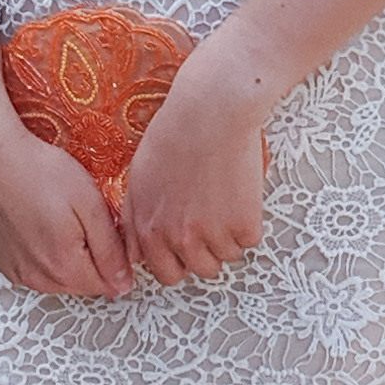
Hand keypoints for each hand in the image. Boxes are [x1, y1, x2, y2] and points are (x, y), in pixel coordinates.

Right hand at [0, 118, 135, 298]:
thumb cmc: (39, 172)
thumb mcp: (90, 205)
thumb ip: (111, 250)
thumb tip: (124, 283)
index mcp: (65, 267)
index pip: (108, 285)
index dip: (118, 259)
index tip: (111, 231)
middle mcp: (38, 278)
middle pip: (82, 285)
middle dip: (93, 261)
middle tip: (86, 220)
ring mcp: (15, 271)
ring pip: (57, 280)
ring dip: (67, 259)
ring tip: (61, 220)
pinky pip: (32, 270)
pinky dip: (41, 255)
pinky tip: (39, 226)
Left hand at [117, 67, 268, 288]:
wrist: (211, 112)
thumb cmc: (173, 135)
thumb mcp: (138, 178)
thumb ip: (134, 221)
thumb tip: (136, 255)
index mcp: (150, 229)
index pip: (165, 273)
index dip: (178, 259)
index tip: (188, 243)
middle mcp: (179, 238)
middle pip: (200, 271)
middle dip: (206, 253)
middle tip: (212, 223)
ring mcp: (213, 234)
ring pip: (227, 257)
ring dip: (229, 237)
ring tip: (226, 201)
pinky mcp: (244, 225)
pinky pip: (250, 241)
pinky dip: (250, 223)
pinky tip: (240, 193)